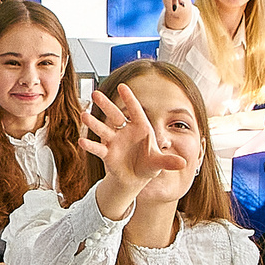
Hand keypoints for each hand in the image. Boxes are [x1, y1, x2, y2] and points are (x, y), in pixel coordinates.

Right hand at [84, 81, 185, 204]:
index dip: (129, 99)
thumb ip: (169, 161)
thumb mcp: (159, 163)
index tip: (122, 86)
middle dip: (106, 105)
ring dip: (94, 123)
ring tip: (84, 116)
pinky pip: (98, 148)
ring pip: (103, 130)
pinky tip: (82, 141)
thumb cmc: (149, 165)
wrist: (136, 178)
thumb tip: (182, 163)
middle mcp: (126, 132)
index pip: (135, 110)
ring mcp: (115, 142)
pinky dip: (91, 145)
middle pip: (115, 115)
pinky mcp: (108, 154)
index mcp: (141, 128)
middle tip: (95, 94)